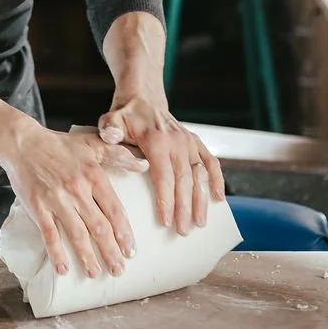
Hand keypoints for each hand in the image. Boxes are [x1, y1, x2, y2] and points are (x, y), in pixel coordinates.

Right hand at [0, 117, 147, 279]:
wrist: (22, 142)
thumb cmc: (58, 144)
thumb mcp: (91, 143)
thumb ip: (118, 154)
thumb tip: (144, 165)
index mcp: (93, 175)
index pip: (114, 209)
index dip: (124, 232)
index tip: (130, 250)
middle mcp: (77, 189)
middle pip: (98, 226)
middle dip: (110, 251)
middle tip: (119, 270)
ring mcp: (56, 200)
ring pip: (76, 234)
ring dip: (87, 257)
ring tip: (95, 273)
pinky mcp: (38, 207)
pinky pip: (49, 234)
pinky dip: (56, 253)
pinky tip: (63, 269)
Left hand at [98, 91, 224, 235]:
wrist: (143, 98)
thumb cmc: (125, 115)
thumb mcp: (112, 119)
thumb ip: (109, 129)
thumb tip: (111, 136)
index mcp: (156, 140)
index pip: (163, 175)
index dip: (166, 200)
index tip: (166, 221)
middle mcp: (177, 141)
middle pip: (184, 180)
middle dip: (184, 208)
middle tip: (182, 231)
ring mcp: (189, 142)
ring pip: (200, 174)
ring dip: (202, 200)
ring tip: (199, 223)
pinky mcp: (196, 142)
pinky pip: (211, 162)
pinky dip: (217, 179)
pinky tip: (218, 198)